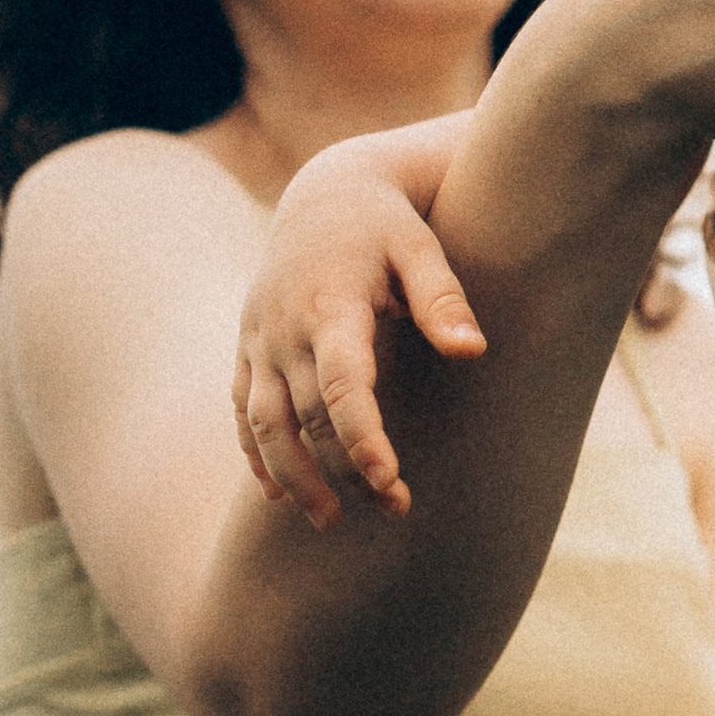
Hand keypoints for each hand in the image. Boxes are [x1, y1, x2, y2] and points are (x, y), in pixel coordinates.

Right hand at [233, 136, 484, 531]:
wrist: (324, 194)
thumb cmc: (386, 225)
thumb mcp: (420, 247)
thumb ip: (443, 297)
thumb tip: (473, 350)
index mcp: (330, 303)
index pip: (341, 384)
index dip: (361, 436)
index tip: (390, 480)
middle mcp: (285, 327)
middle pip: (305, 416)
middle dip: (342, 470)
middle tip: (393, 509)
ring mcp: (259, 340)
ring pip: (263, 423)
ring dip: (291, 476)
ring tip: (330, 520)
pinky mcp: (247, 348)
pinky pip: (241, 410)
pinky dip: (255, 453)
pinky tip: (279, 493)